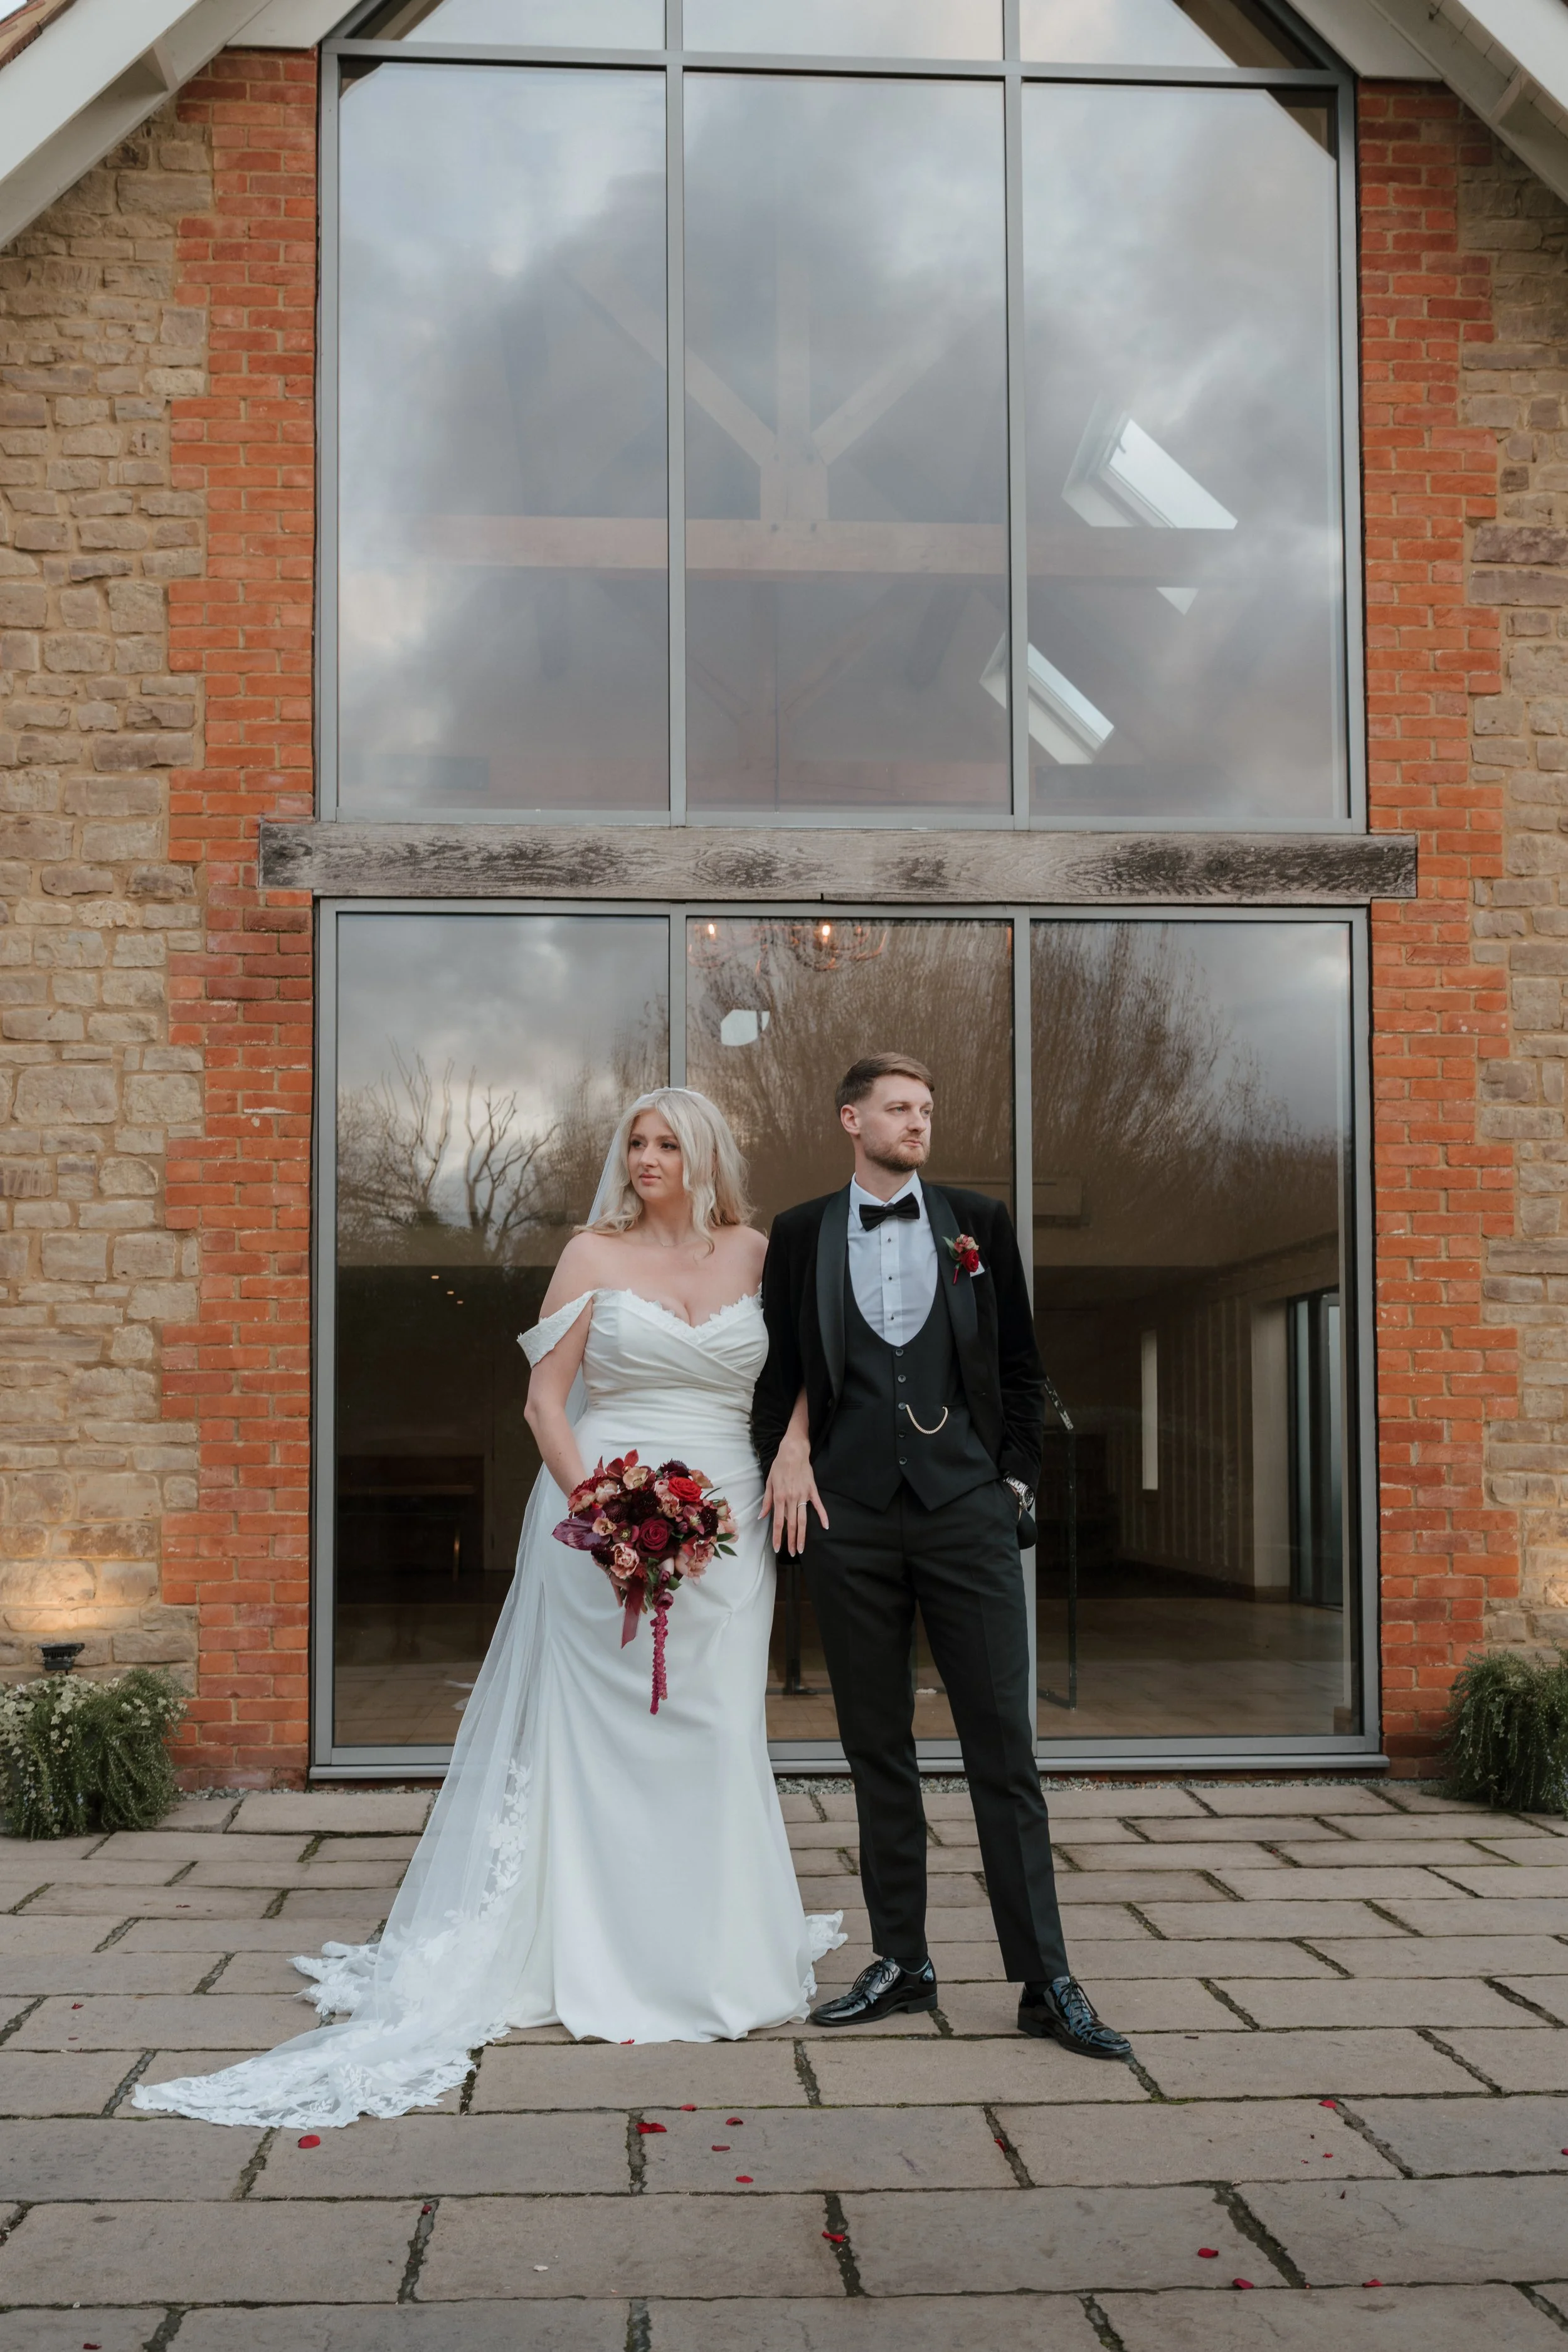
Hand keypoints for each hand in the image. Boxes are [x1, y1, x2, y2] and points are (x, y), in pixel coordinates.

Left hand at [760, 1434, 829, 1556]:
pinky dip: (823, 1516)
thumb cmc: (779, 1466)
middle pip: (792, 1524)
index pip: (779, 1522)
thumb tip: (762, 1516)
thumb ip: (767, 1501)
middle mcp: (792, 1499)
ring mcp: (803, 1495)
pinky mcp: (812, 1490)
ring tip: (802, 1548)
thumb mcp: (769, 1482)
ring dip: (802, 1535)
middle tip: (791, 1553)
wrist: (793, 1451)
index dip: (778, 1537)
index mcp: (780, 1497)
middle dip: (791, 1541)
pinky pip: (818, 1505)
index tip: (777, 1548)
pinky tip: (826, 1526)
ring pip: (803, 1519)